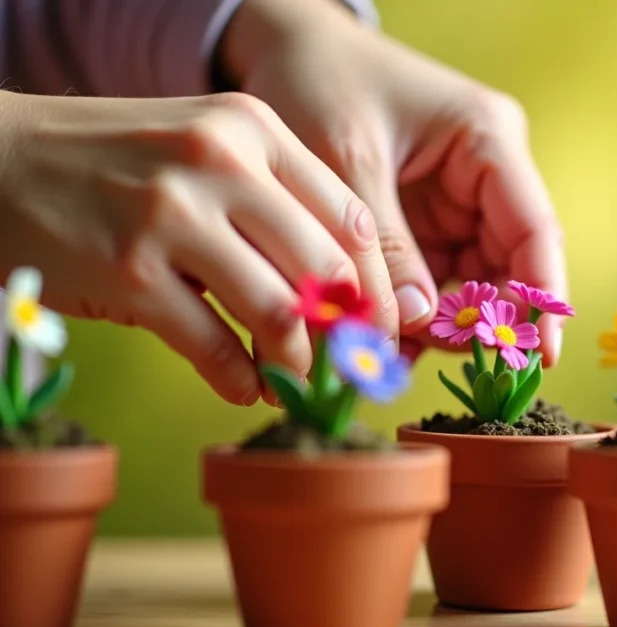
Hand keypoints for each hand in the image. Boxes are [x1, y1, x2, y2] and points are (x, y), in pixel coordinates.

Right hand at [0, 90, 385, 404]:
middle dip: (347, 335)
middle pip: (329, 270)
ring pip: (282, 313)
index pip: (352, 220)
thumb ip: (278, 205)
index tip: (380, 331)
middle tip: (344, 366)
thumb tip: (351, 295)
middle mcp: (220, 163)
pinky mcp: (128, 273)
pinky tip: (243, 385)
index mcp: (253, 130)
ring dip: (295, 363)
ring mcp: (172, 216)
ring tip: (288, 378)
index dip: (378, 288)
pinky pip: (216, 348)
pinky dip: (241, 380)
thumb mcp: (206, 150)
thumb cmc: (116, 163)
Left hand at [221, 0, 568, 364]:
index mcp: (488, 140)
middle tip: (448, 364)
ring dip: (444, 323)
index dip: (542, 297)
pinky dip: (415, 312)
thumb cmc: (321, 80)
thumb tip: (417, 324)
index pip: (535, 230)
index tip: (541, 357)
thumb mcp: (349, 161)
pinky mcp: (426, 222)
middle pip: (509, 264)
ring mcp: (457, 201)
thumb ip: (385, 245)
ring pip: (471, 281)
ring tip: (401, 354)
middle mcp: (486, 174)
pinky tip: (388, 337)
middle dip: (482, 319)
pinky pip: (434, 279)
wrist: (282, 49)